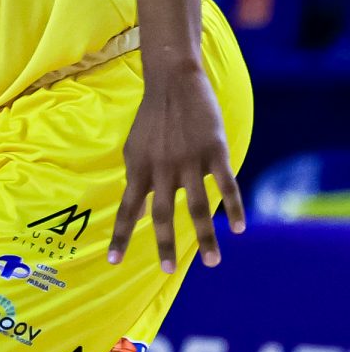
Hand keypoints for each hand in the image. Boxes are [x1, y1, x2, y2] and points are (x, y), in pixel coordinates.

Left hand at [108, 68, 244, 272]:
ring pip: (198, 207)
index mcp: (139, 169)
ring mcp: (189, 161)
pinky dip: (233, 208)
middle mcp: (162, 169)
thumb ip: (136, 178)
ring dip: (204, 237)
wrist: (174, 81)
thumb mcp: (134, 148)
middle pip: (163, 215)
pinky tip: (238, 228)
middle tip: (167, 270)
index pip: (127, 209)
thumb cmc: (153, 117)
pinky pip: (226, 186)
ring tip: (211, 262)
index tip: (113, 261)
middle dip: (164, 244)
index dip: (121, 236)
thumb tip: (136, 209)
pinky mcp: (215, 151)